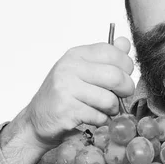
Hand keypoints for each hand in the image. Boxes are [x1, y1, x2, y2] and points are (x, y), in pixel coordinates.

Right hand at [0, 37, 134, 163]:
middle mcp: (70, 68)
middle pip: (115, 76)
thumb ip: (105, 58)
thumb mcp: (83, 71)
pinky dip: (101, 120)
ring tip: (105, 109)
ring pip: (109, 99)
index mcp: (76, 55)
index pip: (112, 52)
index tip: (125, 76)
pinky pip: (98, 116)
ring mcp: (66, 89)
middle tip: (121, 96)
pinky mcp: (66, 110)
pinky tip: (93, 118)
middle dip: (126, 90)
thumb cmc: (63, 95)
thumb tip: (125, 43)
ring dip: (112, 109)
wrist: (38, 119)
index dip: (126, 66)